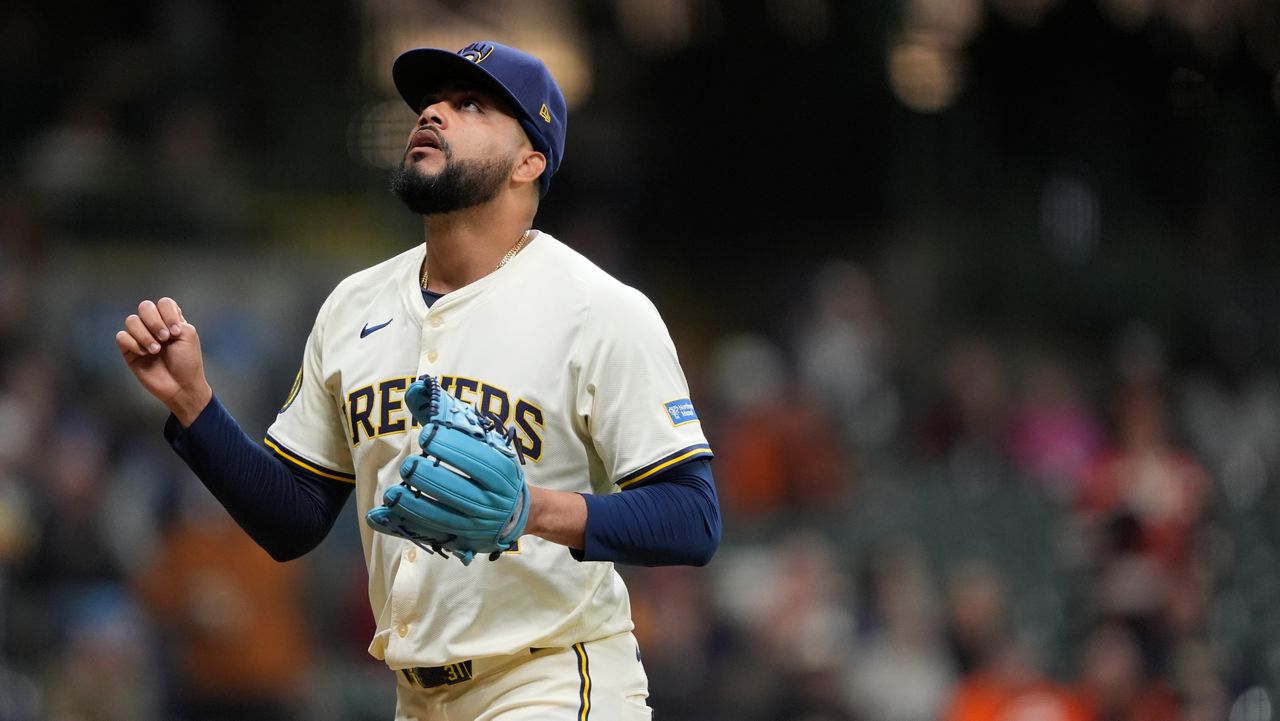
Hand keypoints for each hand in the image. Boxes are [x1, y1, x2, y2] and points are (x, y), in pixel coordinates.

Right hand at [115, 297, 210, 425]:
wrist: (181, 386)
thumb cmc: (187, 362)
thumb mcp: (189, 335)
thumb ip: (176, 320)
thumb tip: (156, 319)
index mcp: (171, 320)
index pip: (164, 303)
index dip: (168, 313)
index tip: (176, 331)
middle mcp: (154, 325)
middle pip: (145, 307)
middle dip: (154, 321)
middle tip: (165, 338)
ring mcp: (141, 337)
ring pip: (131, 320)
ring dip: (144, 334)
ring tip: (155, 350)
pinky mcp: (129, 350)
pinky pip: (121, 336)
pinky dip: (133, 344)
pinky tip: (144, 354)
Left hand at [365, 375, 529, 564]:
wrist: (519, 513)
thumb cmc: (494, 469)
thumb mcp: (484, 441)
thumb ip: (450, 416)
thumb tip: (416, 388)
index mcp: (501, 470)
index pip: (479, 458)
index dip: (452, 447)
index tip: (427, 434)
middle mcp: (492, 499)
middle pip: (461, 491)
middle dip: (432, 479)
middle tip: (408, 466)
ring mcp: (477, 523)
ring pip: (444, 517)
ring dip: (415, 507)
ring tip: (392, 495)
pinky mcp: (462, 540)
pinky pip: (430, 534)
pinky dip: (404, 526)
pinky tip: (381, 518)